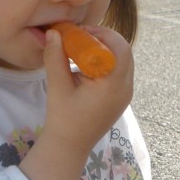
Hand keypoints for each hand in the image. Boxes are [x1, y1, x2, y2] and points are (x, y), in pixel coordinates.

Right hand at [19, 27, 133, 179]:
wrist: (69, 146)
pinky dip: (107, 63)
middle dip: (104, 40)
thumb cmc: (63, 118)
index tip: (82, 33)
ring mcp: (126, 94)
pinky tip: (87, 65)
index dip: (103, 34)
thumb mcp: (57, 86)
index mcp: (114, 85)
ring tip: (83, 49)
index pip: (120, 48)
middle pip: (125, 52)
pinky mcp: (121, 98)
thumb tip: (54, 32)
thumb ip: (55, 57)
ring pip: (123, 61)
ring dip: (106, 51)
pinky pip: (120, 72)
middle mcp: (126, 88)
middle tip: (82, 38)